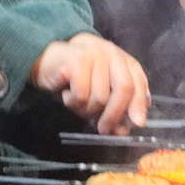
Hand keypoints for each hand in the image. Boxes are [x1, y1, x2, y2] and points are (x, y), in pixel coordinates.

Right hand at [30, 33, 149, 134]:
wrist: (46, 61)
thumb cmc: (76, 79)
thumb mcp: (98, 94)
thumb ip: (113, 110)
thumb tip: (124, 131)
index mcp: (122, 60)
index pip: (138, 82)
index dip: (139, 104)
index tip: (137, 124)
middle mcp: (111, 53)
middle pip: (124, 88)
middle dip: (115, 114)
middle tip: (104, 129)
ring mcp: (95, 54)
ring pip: (100, 97)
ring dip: (86, 109)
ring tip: (77, 102)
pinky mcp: (77, 59)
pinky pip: (81, 95)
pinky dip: (73, 102)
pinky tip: (67, 93)